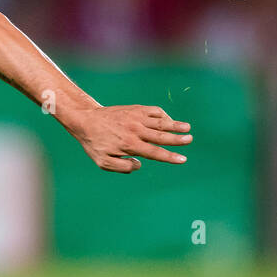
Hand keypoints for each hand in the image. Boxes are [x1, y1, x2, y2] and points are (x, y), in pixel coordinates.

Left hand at [69, 104, 191, 172]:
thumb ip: (122, 167)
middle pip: (161, 136)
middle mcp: (135, 131)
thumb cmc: (95, 143)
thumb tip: (139, 164)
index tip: (183, 159)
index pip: (155, 153)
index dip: (170, 157)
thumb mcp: (103, 162)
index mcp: (129, 145)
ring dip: (175, 124)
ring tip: (187, 128)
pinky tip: (169, 121)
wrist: (86, 120)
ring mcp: (136, 118)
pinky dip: (163, 116)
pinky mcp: (135, 109)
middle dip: (177, 139)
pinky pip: (154, 111)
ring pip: (160, 122)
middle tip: (190, 140)